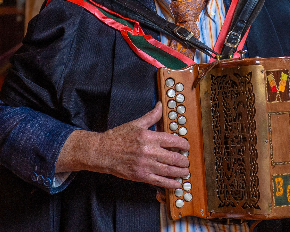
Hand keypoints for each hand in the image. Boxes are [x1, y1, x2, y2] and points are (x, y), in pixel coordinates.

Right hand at [58, 102, 189, 188]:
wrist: (102, 152)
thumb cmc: (117, 137)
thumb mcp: (135, 124)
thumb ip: (151, 116)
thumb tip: (160, 106)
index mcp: (149, 137)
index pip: (173, 141)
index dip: (184, 145)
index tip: (186, 147)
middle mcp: (149, 152)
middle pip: (174, 158)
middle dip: (184, 161)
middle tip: (186, 161)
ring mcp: (146, 165)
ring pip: (169, 171)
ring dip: (180, 172)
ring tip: (184, 171)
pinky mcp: (141, 176)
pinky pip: (160, 181)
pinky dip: (170, 183)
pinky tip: (176, 183)